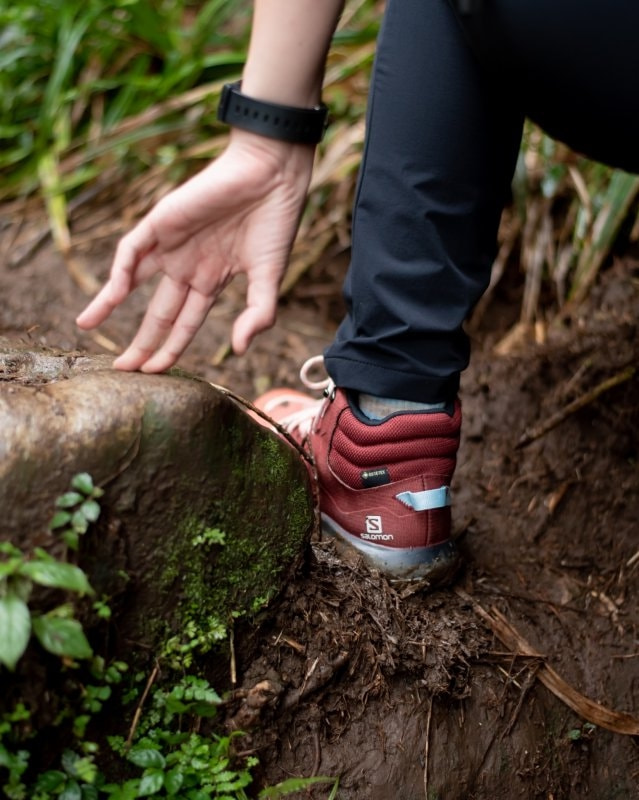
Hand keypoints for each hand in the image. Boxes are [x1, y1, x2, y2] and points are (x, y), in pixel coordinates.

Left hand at [76, 131, 314, 371]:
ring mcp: (173, 245)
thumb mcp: (270, 278)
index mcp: (213, 280)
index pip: (184, 323)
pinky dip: (119, 272)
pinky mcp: (161, 221)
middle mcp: (188, 266)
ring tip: (88, 327)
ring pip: (132, 280)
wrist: (272, 174)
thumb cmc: (275, 222)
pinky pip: (131, 250)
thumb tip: (237, 351)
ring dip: (108, 302)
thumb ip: (258, 314)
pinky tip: (110, 296)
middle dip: (141, 340)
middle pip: (158, 311)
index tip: (154, 373)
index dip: (169, 348)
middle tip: (123, 369)